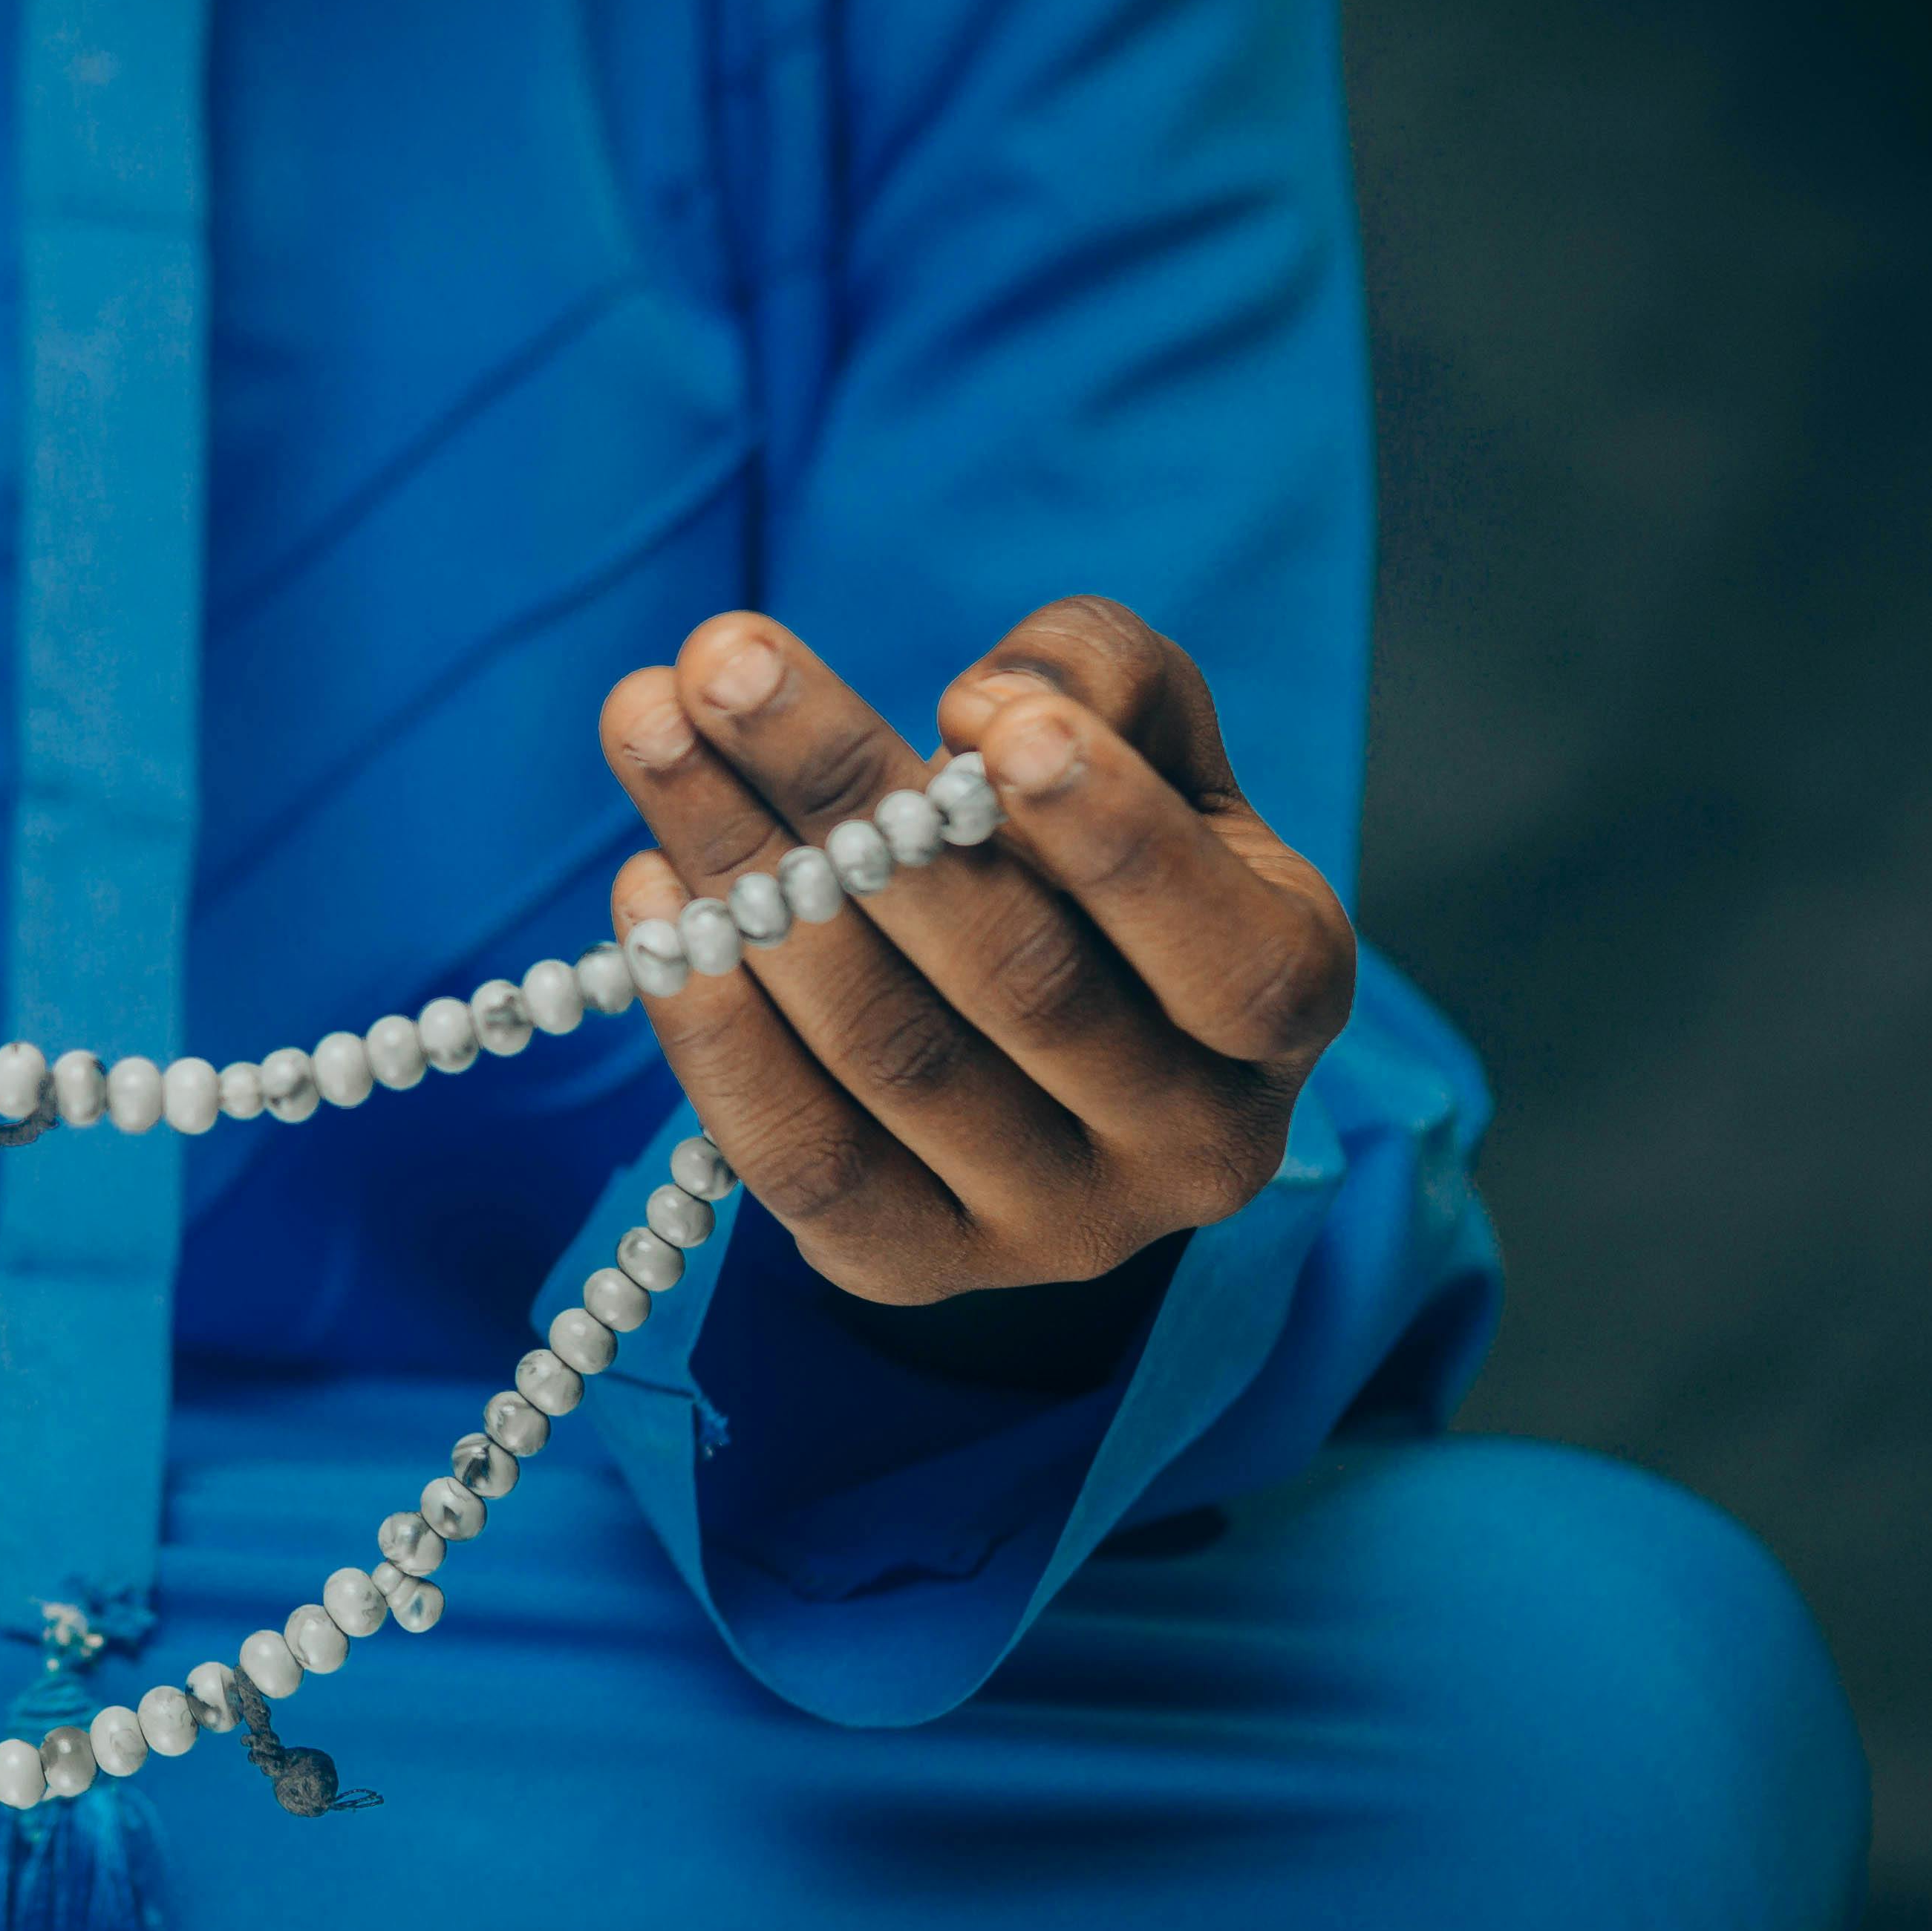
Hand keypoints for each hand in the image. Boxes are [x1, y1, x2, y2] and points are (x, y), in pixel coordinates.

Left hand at [598, 597, 1354, 1306]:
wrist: (1042, 1050)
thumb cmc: (1098, 856)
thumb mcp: (1146, 741)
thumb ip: (1098, 681)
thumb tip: (979, 709)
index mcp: (1287, 1001)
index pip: (1216, 945)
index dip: (1104, 833)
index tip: (974, 705)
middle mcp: (1192, 1145)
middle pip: (1012, 974)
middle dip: (848, 796)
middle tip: (724, 661)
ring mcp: (1052, 1230)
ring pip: (888, 1053)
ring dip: (746, 883)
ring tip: (649, 733)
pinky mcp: (912, 1268)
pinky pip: (796, 1156)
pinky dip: (708, 1023)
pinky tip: (644, 889)